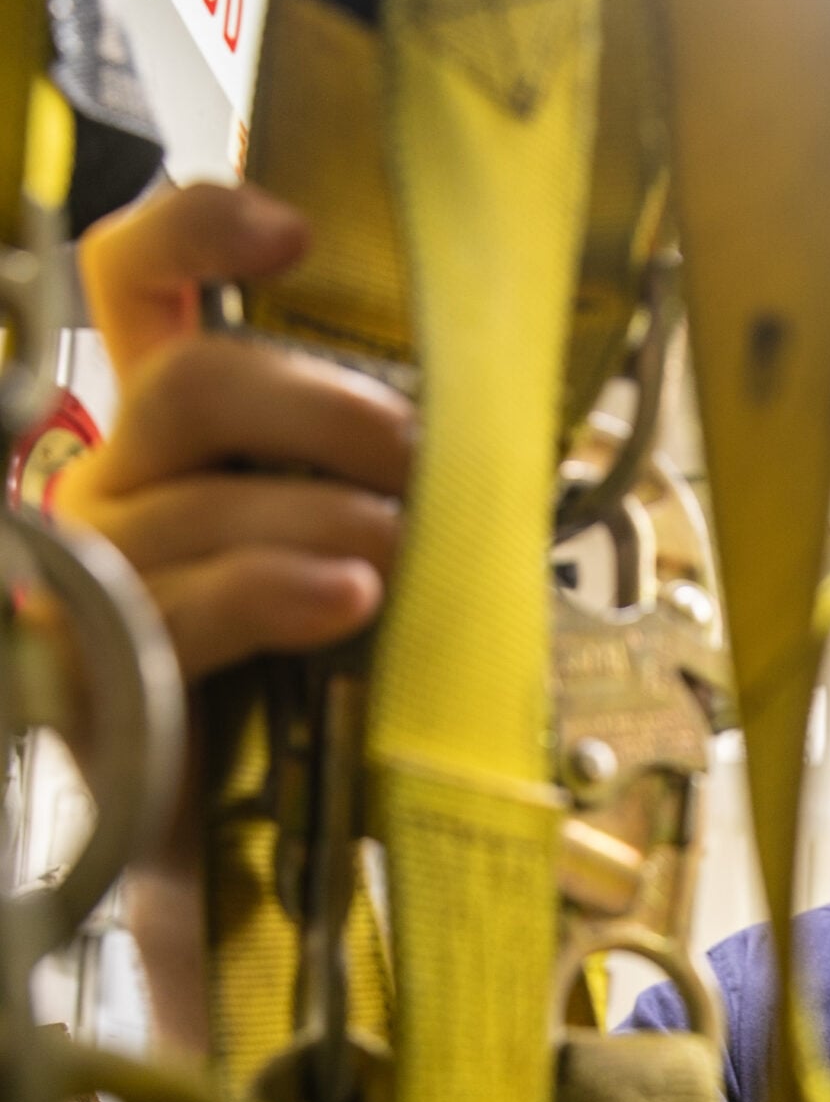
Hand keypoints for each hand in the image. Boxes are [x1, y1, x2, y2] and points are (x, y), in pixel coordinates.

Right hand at [46, 182, 412, 1048]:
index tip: (296, 226)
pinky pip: (184, 607)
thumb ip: (369, 490)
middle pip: (185, 388)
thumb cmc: (300, 705)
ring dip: (322, 512)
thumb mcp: (344, 569)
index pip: (137, 286)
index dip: (200, 228)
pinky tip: (350, 600)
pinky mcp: (95, 680)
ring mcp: (90, 586)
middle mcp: (110, 496)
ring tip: (407, 557)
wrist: (233, 875)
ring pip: (191, 500)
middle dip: (318, 405)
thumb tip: (468, 445)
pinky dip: (277, 588)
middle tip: (417, 459)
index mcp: (166, 447)